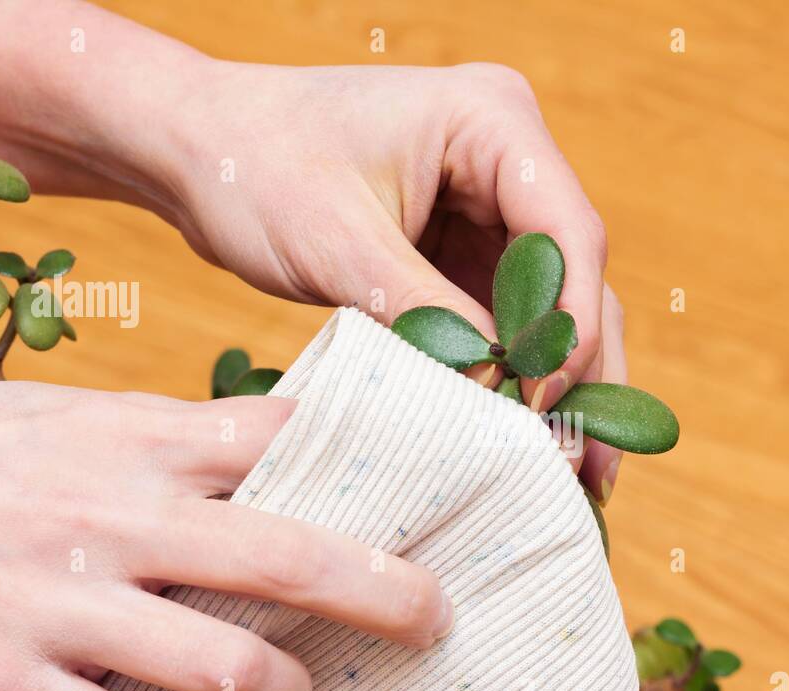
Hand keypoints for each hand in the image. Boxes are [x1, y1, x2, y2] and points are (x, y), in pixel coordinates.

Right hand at [0, 385, 452, 690]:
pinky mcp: (6, 689)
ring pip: (226, 669)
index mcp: (135, 443)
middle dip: (384, 594)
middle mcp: (115, 520)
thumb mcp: (64, 418)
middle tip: (432, 618)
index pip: (286, 439)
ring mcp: (62, 608)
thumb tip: (275, 440)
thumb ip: (167, 435)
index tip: (428, 489)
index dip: (373, 459)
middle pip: (289, 559)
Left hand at [156, 61, 627, 502]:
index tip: (545, 402)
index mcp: (492, 120)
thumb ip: (426, 315)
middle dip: (583, 371)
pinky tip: (527, 437)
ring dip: (562, 384)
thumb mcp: (338, 245)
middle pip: (575, 276)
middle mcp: (509, 158)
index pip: (567, 233)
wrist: (196, 150)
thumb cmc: (253, 167)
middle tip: (593, 463)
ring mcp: (492, 204)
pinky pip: (508, 318)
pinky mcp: (466, 247)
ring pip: (553, 306)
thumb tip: (498, 394)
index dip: (568, 325)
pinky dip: (515, 375)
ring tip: (580, 472)